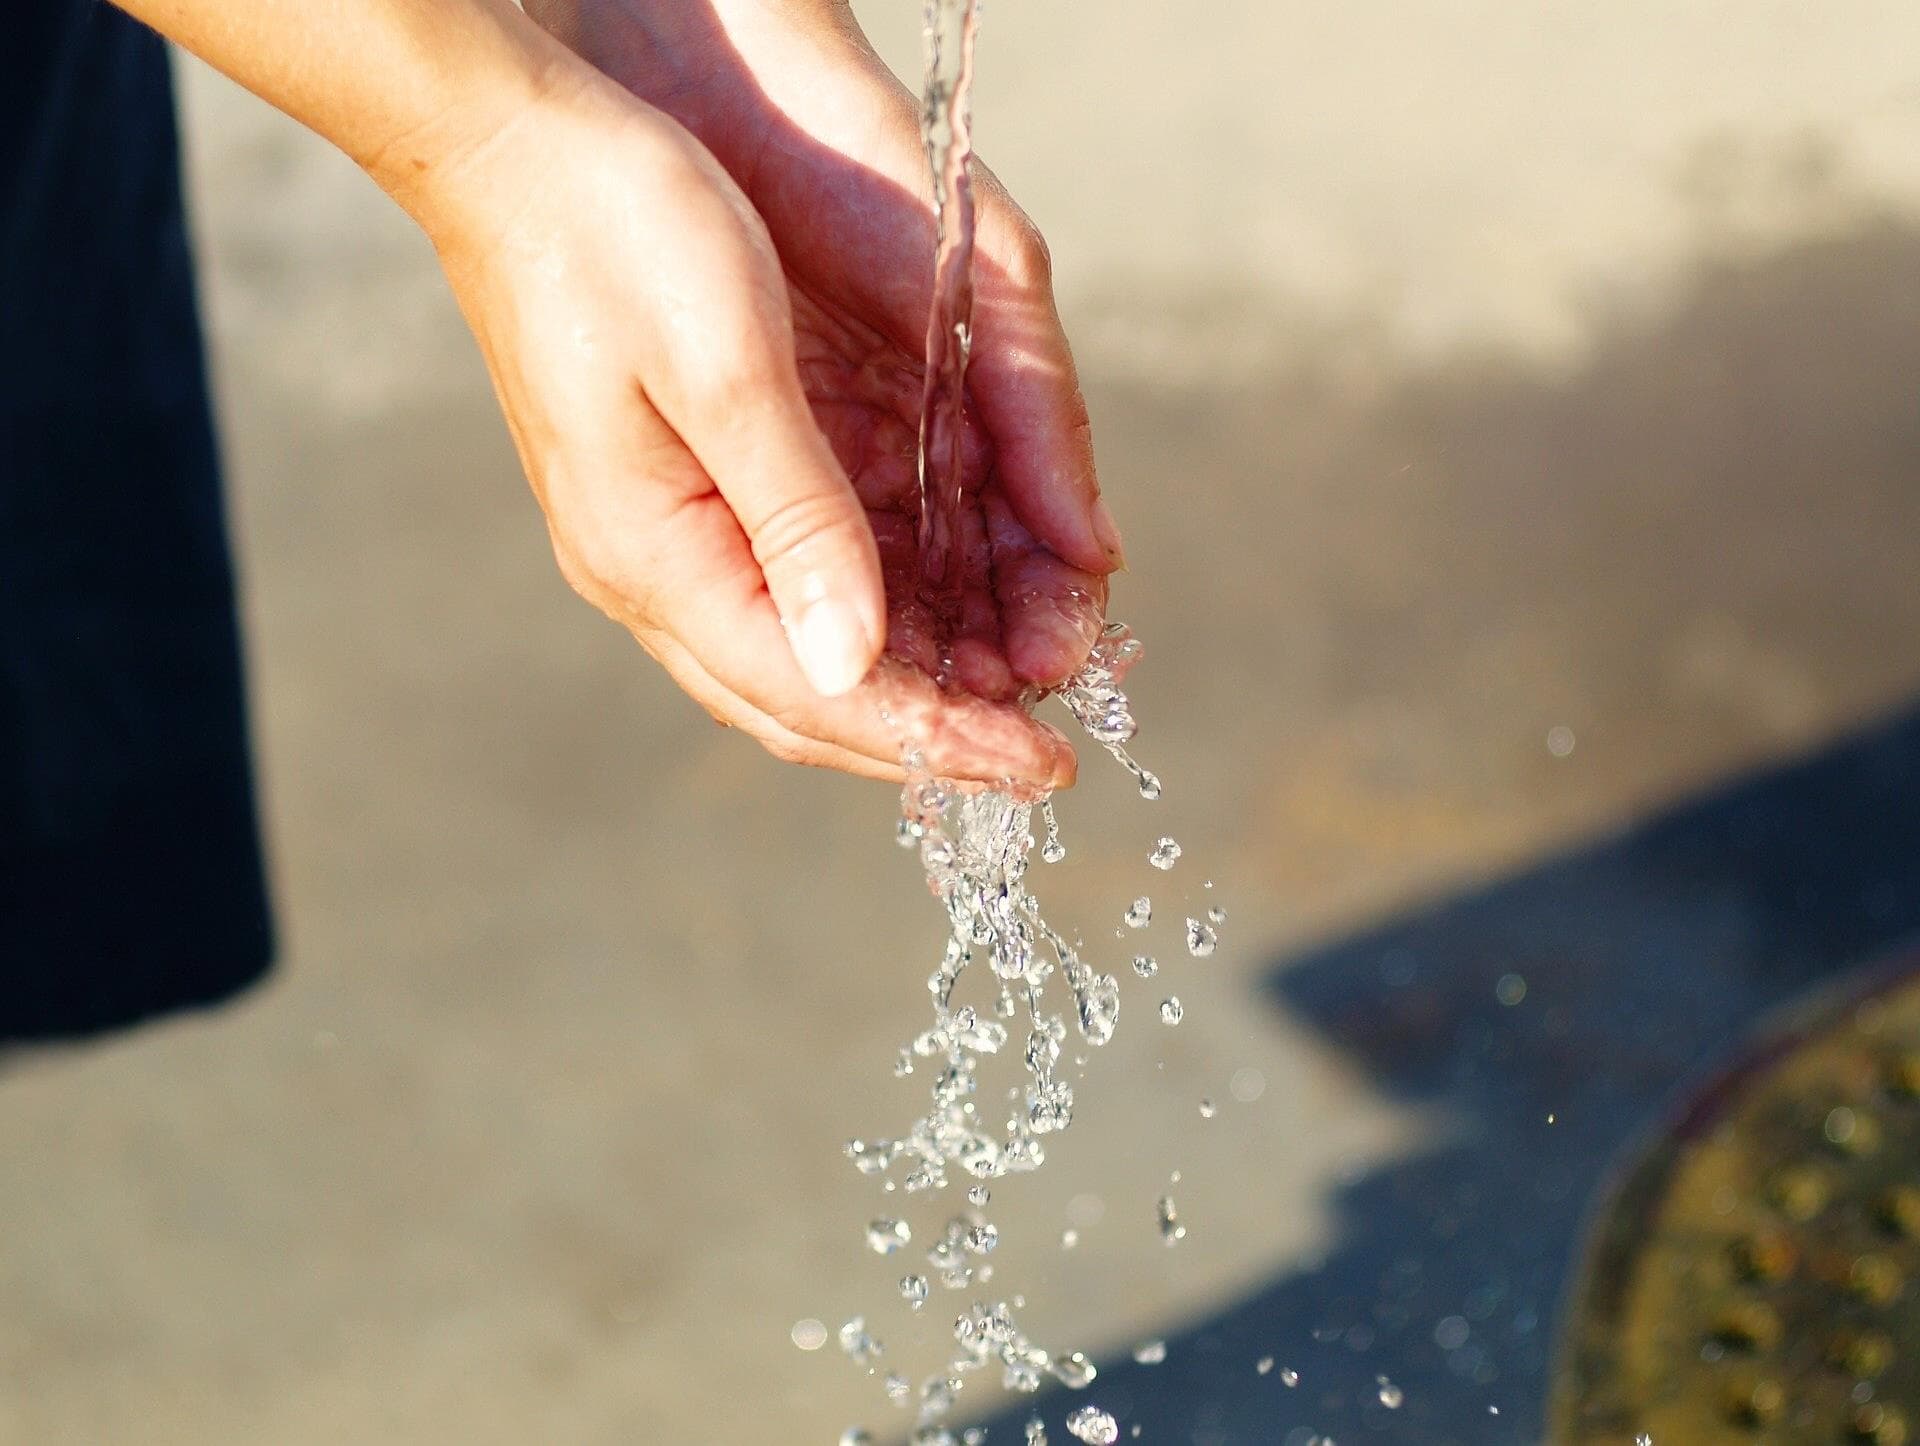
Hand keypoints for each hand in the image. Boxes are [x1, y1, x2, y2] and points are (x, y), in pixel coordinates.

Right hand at [514, 0, 1125, 782]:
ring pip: (795, 659)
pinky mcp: (677, 496)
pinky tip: (939, 619)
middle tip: (1038, 756)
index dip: (934, 739)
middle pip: (804, 702)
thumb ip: (797, 521)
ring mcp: (655, 538)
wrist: (511, 145)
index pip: (814, 693)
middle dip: (928, 737)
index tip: (1040, 767)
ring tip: (1010, 696)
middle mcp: (649, 569)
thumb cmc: (615, 228)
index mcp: (655, 553)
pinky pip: (784, 596)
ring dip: (906, 687)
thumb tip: (855, 664)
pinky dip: (871, 623)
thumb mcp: (728, 369)